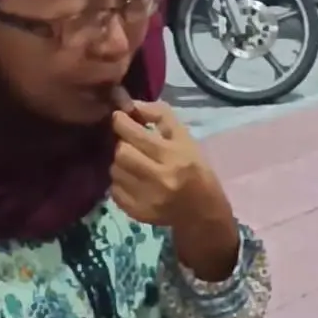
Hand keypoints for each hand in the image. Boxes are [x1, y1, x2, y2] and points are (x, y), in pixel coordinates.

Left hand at [112, 100, 238, 276]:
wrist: (202, 211)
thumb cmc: (195, 169)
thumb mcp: (185, 137)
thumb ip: (160, 115)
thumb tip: (132, 104)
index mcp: (173, 155)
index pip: (134, 135)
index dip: (121, 122)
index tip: (119, 118)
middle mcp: (159, 178)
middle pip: (121, 153)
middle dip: (122, 145)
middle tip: (130, 145)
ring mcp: (147, 198)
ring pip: (115, 172)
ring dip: (120, 164)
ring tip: (133, 164)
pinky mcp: (138, 213)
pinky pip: (115, 192)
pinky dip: (120, 184)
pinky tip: (133, 182)